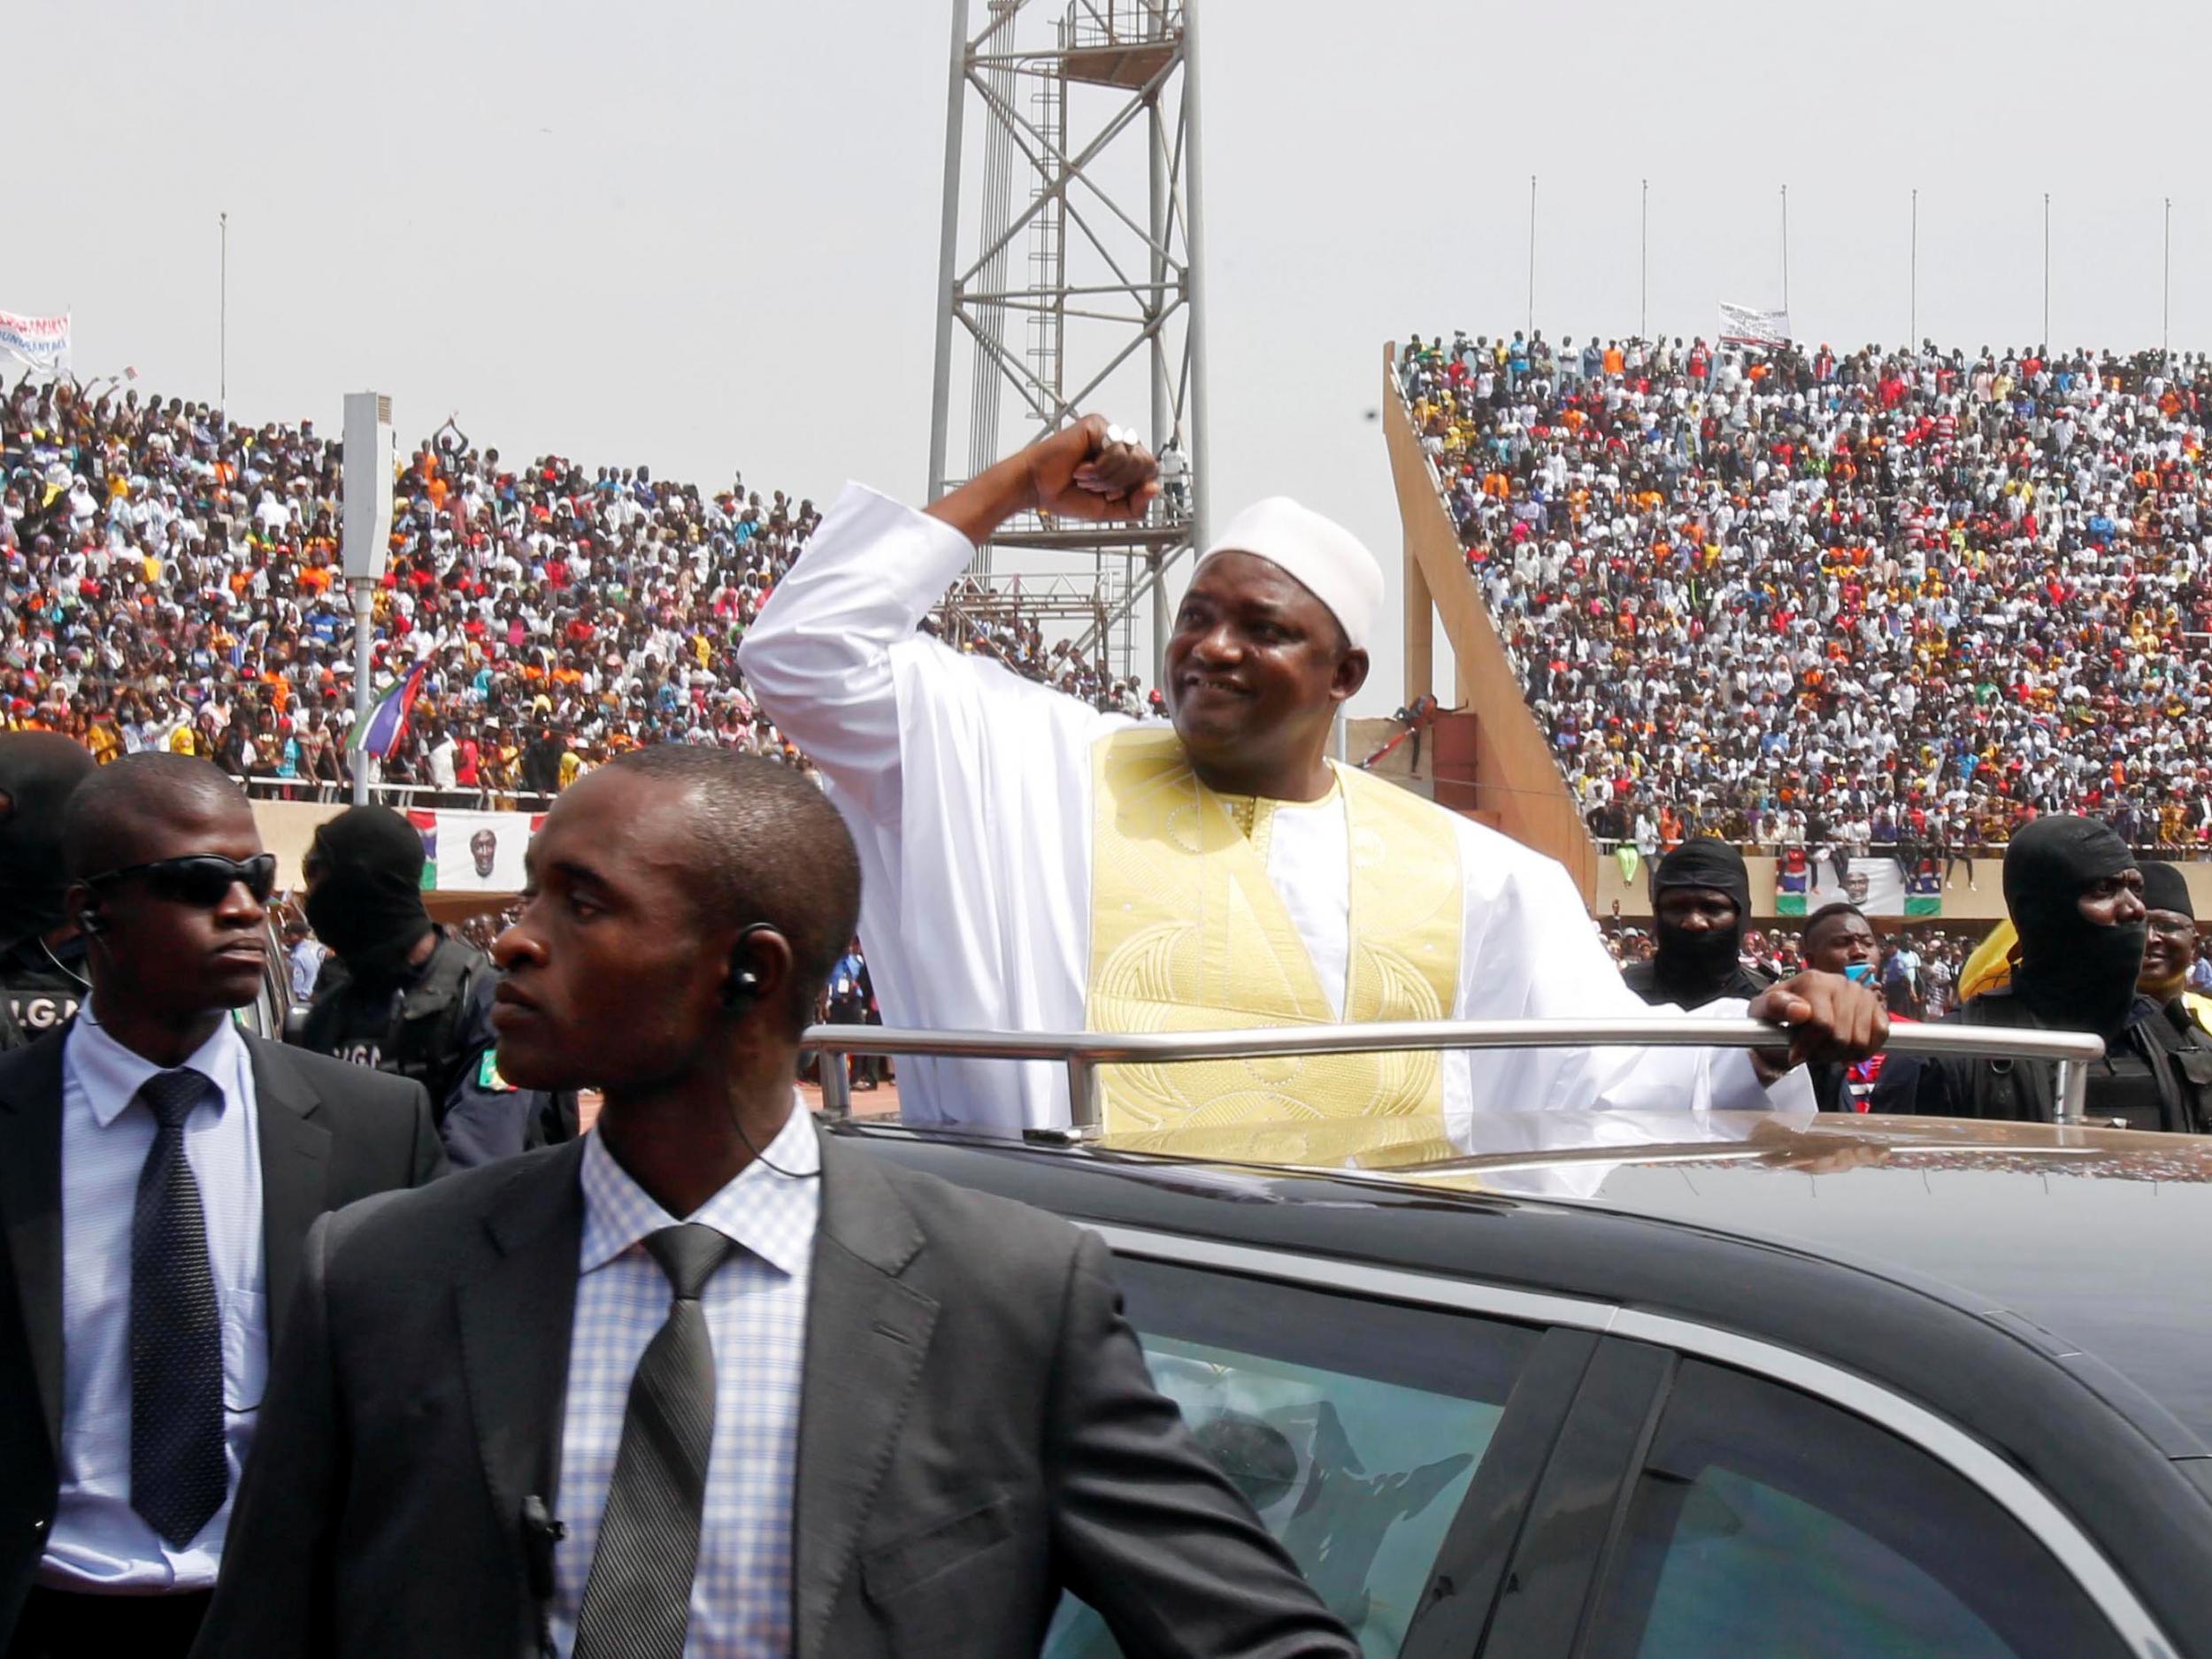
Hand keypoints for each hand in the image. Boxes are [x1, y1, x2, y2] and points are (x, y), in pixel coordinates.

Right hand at [1023, 415, 1159, 522]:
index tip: (1109, 496)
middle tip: (1095, 486)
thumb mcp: (1108, 510)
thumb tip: (1154, 488)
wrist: (1037, 488)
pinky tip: (1080, 468)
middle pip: (1147, 464)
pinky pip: (1116, 449)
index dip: (1133, 490)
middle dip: (1120, 484)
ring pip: (1133, 458)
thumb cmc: (1066, 495)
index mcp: (1124, 462)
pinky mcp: (1097, 425)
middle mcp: (1119, 444)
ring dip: (1107, 478)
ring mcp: (1109, 432)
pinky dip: (1098, 468)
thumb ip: (1135, 506)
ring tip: (1085, 477)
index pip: (1150, 473)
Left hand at [1746, 970, 1888, 1078]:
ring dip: (1841, 1055)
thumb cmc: (1776, 1013)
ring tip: (1826, 1051)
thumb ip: (1775, 1007)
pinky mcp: (1878, 1007)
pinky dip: (1864, 1050)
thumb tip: (1800, 1011)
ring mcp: (1863, 995)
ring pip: (1860, 1041)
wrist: (1794, 1016)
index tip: (1795, 1056)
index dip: (1808, 1046)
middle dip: (1823, 1053)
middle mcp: (1842, 983)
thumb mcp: (1762, 1009)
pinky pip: (1881, 1035)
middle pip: (1842, 1037)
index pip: (1822, 1024)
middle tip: (1811, 1054)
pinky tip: (1848, 1050)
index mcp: (1814, 981)